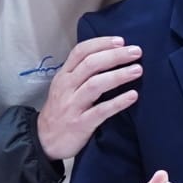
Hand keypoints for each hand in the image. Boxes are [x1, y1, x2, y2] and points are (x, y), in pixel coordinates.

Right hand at [36, 36, 142, 160]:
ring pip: (95, 84)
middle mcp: (67, 87)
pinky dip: (118, 102)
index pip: (80, 52)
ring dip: (118, 75)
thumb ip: (81, 74)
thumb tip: (111, 56)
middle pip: (91, 64)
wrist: (44, 141)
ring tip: (137, 70)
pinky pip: (101, 111)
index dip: (101, 44)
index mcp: (64, 76)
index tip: (121, 41)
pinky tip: (133, 96)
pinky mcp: (80, 124)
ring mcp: (72, 105)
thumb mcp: (64, 88)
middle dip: (115, 56)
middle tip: (136, 52)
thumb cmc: (61, 111)